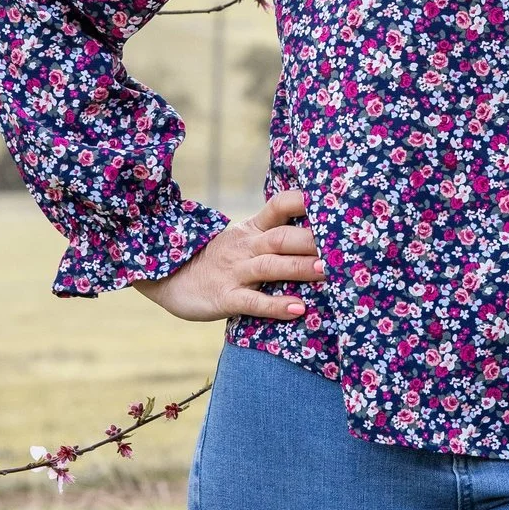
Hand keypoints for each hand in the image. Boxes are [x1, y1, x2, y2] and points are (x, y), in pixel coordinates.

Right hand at [132, 190, 323, 321]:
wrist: (167, 278)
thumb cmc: (215, 260)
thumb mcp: (241, 240)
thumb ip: (271, 234)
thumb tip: (317, 232)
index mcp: (251, 230)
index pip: (279, 206)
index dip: (303, 201)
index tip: (332, 201)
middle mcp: (245, 247)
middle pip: (282, 237)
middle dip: (312, 240)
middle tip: (342, 244)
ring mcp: (234, 272)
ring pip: (271, 266)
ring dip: (300, 268)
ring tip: (326, 270)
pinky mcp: (225, 297)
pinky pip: (253, 301)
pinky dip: (276, 305)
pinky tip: (297, 308)